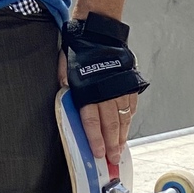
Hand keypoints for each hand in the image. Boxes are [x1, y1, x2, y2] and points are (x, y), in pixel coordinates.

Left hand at [58, 50, 135, 168]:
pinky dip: (128, 119)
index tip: (98, 153)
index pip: (91, 121)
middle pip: (109, 125)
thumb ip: (65, 81)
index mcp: (87, 91)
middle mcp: (105, 93)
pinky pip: (130, 107)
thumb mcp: (66, 65)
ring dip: (121, 136)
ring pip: (122, 119)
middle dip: (111, 145)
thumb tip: (63, 91)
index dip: (96, 139)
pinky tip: (126, 128)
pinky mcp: (129, 85)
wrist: (100, 32)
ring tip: (120, 149)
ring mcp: (119, 90)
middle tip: (112, 160)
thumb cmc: (80, 49)